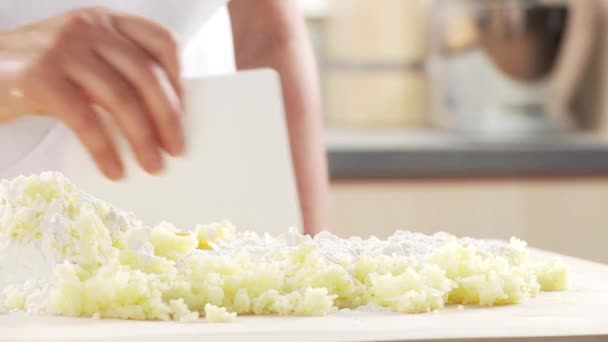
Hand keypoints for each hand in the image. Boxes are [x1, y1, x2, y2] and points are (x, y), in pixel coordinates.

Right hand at [0, 7, 184, 178]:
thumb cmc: (35, 73)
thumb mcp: (81, 60)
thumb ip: (115, 72)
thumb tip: (162, 118)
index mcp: (104, 20)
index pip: (160, 41)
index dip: (178, 79)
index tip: (184, 112)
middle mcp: (87, 27)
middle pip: (146, 74)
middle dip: (168, 117)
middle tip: (176, 149)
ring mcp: (61, 48)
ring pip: (121, 97)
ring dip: (142, 138)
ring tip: (152, 164)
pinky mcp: (38, 76)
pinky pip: (86, 119)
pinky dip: (105, 149)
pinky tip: (114, 169)